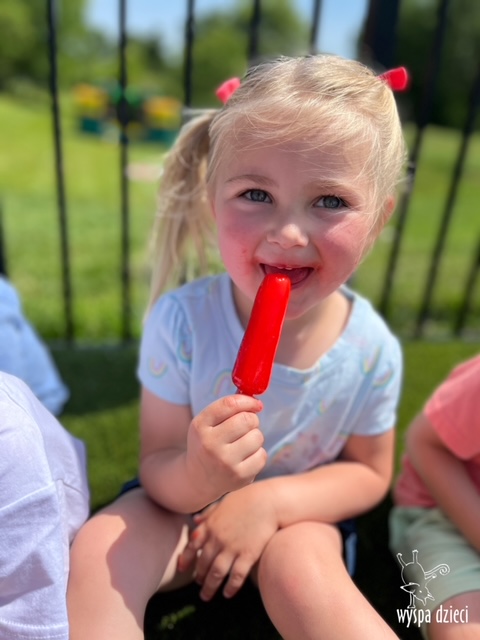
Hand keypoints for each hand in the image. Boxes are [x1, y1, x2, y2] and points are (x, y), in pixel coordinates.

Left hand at [178, 483, 278, 600]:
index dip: (186, 559)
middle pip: (203, 563)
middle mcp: (217, 539)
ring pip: (216, 574)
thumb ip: (208, 513)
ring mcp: (232, 548)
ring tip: (206, 596)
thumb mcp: (223, 502)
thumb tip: (195, 521)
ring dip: (209, 588)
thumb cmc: (247, 499)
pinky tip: (228, 594)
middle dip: (199, 576)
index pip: (191, 546)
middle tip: (199, 584)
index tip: (182, 569)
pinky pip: (236, 576)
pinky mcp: (247, 555)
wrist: (268, 501)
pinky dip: (230, 587)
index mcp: (210, 525)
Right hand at [185, 395, 266, 504]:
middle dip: (252, 419)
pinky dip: (258, 454)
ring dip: (255, 437)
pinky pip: (262, 455)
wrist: (198, 480)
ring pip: (257, 436)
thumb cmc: (207, 444)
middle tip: (247, 426)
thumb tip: (256, 402)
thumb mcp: (205, 424)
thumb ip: (226, 408)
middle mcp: (211, 444)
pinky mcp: (240, 476)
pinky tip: (246, 458)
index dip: (247, 401)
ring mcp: (225, 462)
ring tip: (244, 443)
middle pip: (247, 420)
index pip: (229, 405)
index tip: (255, 404)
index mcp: (200, 426)